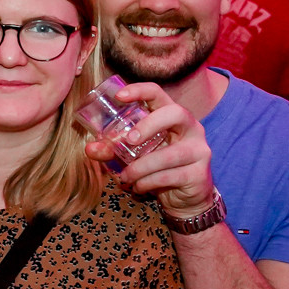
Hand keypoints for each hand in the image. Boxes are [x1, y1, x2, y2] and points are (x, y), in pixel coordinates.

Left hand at [82, 81, 214, 213]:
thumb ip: (112, 149)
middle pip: (175, 113)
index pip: (159, 93)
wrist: (186, 197)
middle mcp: (191, 128)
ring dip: (140, 167)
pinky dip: (147, 183)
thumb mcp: (134, 154)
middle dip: (149, 125)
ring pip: (169, 155)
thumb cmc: (158, 167)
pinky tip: (138, 187)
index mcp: (173, 117)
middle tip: (128, 140)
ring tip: (125, 177)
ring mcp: (199, 150)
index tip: (119, 96)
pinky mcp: (199, 174)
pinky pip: (169, 176)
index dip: (140, 90)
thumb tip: (89, 149)